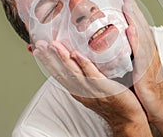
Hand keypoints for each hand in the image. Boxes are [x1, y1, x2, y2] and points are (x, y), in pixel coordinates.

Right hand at [33, 40, 151, 135]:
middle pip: (61, 72)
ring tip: (54, 45)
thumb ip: (86, 75)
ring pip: (73, 72)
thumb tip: (80, 58)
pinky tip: (76, 54)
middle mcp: (80, 90)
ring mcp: (91, 90)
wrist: (127, 117)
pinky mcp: (103, 88)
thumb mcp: (93, 88)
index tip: (35, 49)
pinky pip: (92, 74)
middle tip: (38, 44)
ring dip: (62, 58)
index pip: (57, 73)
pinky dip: (83, 64)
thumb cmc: (112, 101)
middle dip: (48, 58)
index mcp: (77, 89)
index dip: (46, 61)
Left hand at [123, 0, 162, 122]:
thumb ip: (128, 48)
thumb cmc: (145, 84)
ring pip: (140, 31)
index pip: (134, 18)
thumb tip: (117, 37)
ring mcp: (148, 56)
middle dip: (128, 0)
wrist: (158, 104)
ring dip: (133, 14)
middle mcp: (147, 46)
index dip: (126, 2)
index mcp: (143, 44)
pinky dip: (136, 40)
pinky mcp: (146, 69)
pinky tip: (131, 29)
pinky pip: (141, 52)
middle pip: (138, 19)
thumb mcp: (135, 61)